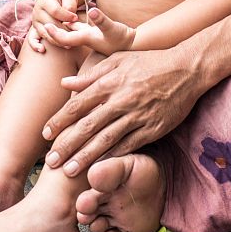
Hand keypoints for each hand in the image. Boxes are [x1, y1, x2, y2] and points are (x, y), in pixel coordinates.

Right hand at [30, 0, 79, 47]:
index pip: (55, 11)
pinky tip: (42, 50)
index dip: (66, 16)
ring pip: (45, 33)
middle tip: (75, 34)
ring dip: (56, 40)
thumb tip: (71, 19)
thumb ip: (70, 5)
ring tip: (69, 45)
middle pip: (50, 24)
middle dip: (64, 31)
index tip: (76, 18)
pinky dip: (36, 45)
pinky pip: (32, 38)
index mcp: (45, 1)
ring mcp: (35, 21)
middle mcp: (37, 11)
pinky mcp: (35, 28)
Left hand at [40, 45, 205, 175]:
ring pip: (106, 140)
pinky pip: (128, 146)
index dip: (59, 121)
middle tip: (50, 162)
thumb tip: (66, 83)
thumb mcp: (118, 60)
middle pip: (87, 126)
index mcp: (109, 81)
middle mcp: (120, 100)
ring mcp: (136, 115)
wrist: (185, 69)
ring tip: (69, 171)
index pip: (77, 104)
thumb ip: (91, 74)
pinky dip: (113, 158)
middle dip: (67, 145)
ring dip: (86, 157)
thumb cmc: (148, 62)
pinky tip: (100, 169)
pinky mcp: (152, 129)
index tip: (45, 135)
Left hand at [45, 7, 134, 56]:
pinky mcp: (95, 32)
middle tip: (41, 23)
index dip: (54, 33)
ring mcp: (90, 36)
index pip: (66, 38)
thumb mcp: (112, 28)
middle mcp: (86, 38)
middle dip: (53, 31)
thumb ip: (101, 20)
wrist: (133, 44)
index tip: (44, 25)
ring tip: (49, 20)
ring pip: (71, 32)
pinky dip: (72, 24)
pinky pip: (79, 28)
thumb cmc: (122, 38)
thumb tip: (91, 10)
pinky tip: (68, 19)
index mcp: (87, 38)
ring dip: (61, 27)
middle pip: (65, 36)